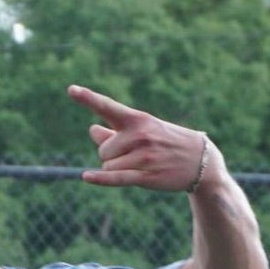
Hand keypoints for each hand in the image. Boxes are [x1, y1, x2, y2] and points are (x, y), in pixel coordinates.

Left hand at [68, 86, 210, 193]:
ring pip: (107, 165)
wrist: (199, 160)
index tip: (70, 89)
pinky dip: (100, 179)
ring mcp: (143, 156)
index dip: (88, 98)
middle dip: (110, 155)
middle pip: (102, 149)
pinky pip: (115, 178)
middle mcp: (139, 135)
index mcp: (138, 119)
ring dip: (115, 169)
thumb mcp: (144, 130)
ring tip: (137, 165)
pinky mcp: (146, 176)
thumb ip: (115, 130)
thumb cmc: (166, 142)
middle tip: (132, 155)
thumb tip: (91, 129)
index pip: (108, 107)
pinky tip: (86, 177)